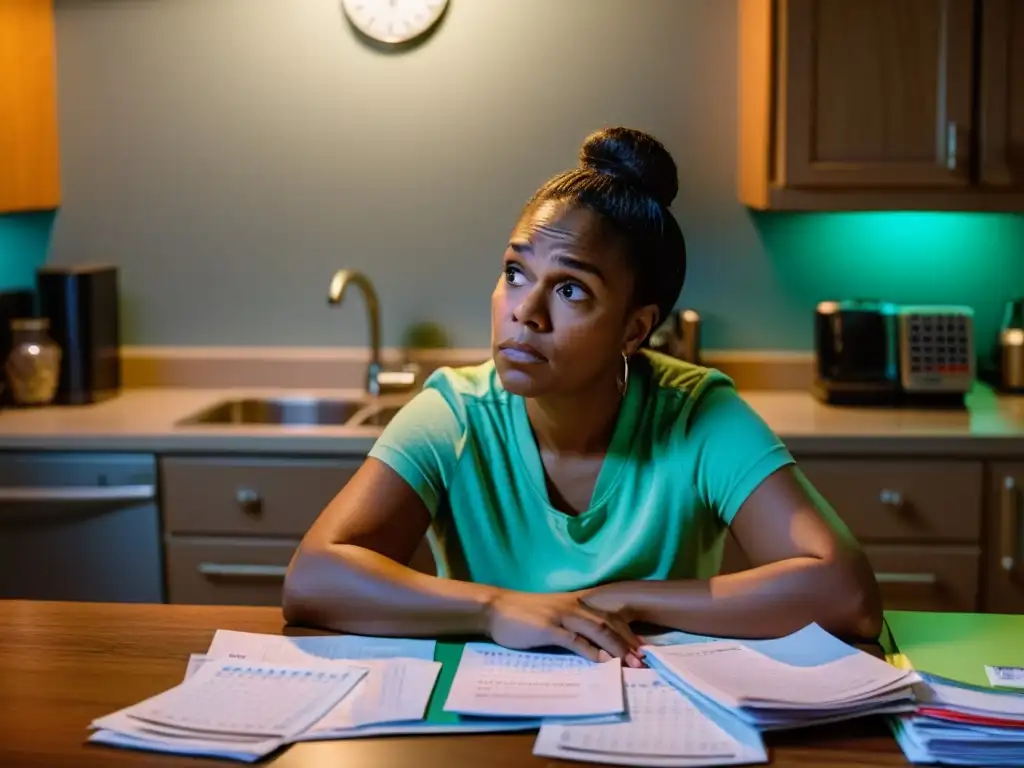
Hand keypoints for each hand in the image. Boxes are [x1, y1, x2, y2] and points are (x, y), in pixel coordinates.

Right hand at [484, 589, 644, 667]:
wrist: (495, 608)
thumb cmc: (523, 614)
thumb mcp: (553, 615)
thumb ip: (573, 625)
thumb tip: (595, 645)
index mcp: (575, 602)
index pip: (609, 615)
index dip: (628, 632)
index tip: (642, 648)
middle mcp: (572, 606)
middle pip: (608, 623)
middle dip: (628, 642)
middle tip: (643, 660)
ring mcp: (560, 616)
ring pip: (597, 629)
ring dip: (616, 648)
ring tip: (629, 664)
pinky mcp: (547, 628)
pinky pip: (574, 640)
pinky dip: (591, 651)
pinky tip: (602, 663)